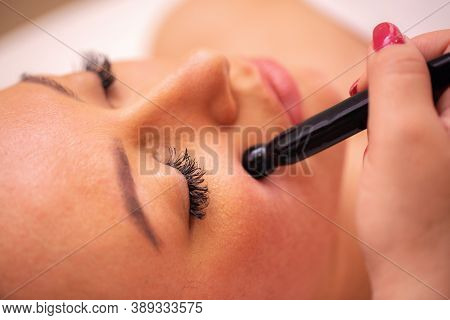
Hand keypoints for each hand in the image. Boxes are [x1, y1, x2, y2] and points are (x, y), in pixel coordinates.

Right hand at [352, 23, 449, 298]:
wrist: (419, 278)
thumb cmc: (417, 225)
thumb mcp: (399, 137)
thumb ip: (394, 77)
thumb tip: (387, 35)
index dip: (409, 52)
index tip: (376, 78)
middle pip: (434, 74)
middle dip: (394, 92)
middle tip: (376, 121)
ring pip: (420, 101)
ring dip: (391, 117)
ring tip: (385, 151)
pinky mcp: (445, 158)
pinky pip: (417, 127)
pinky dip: (394, 136)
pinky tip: (390, 160)